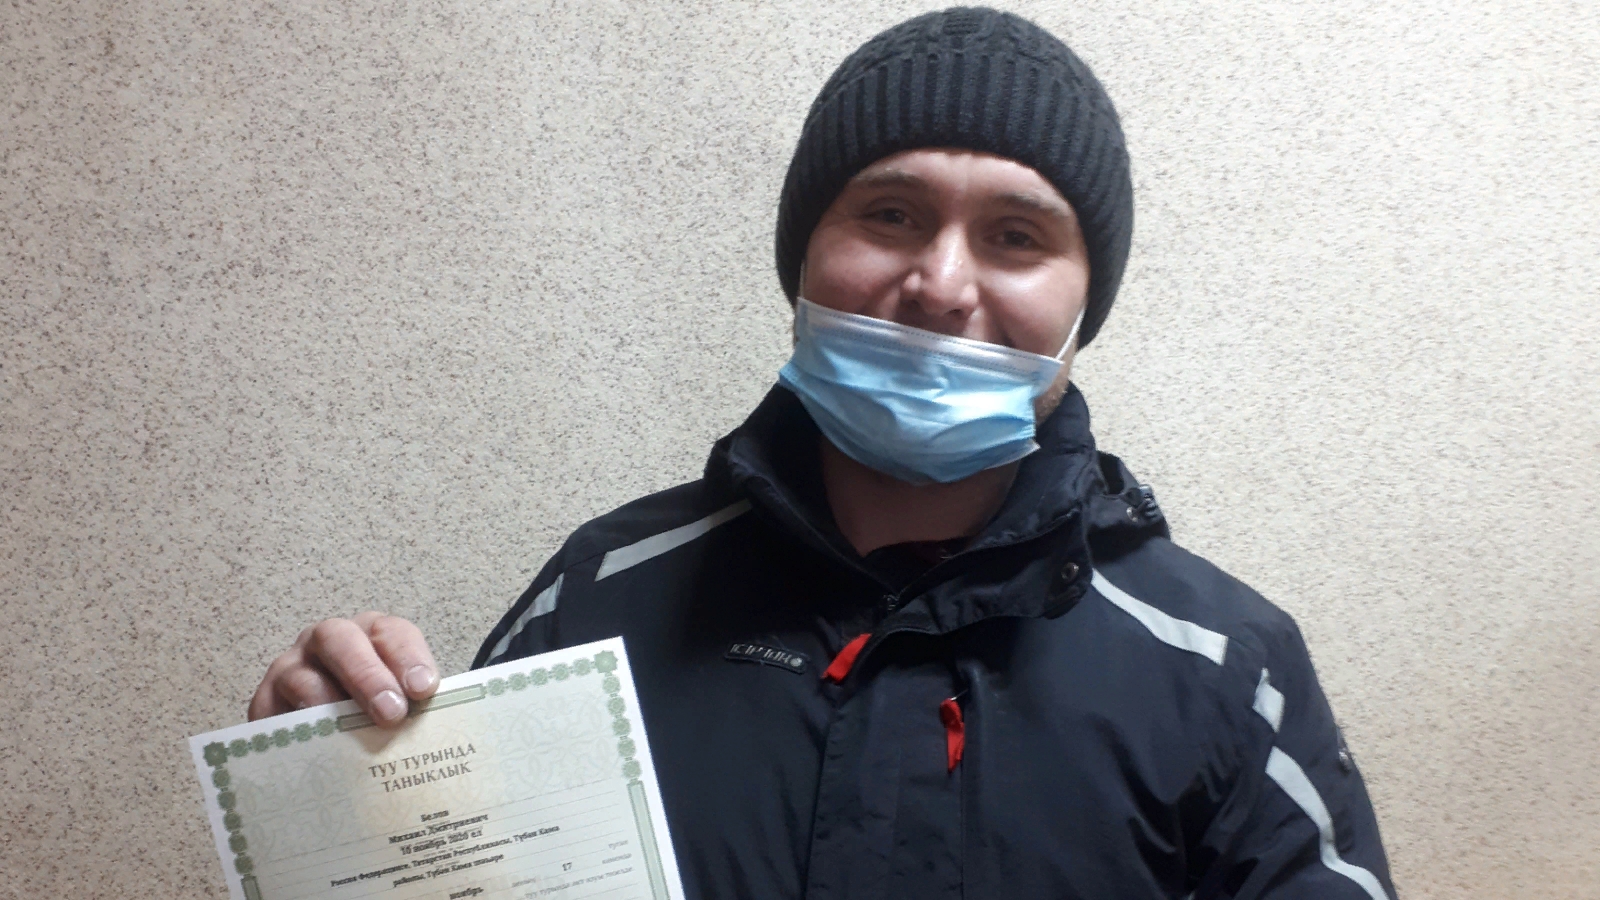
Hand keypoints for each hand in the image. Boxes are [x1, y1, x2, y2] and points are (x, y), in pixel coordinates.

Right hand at [249, 612, 439, 726]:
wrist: (327, 741)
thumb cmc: (373, 718)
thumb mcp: (400, 708)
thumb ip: (415, 711)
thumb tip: (436, 735)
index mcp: (373, 636)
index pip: (392, 633)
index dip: (408, 657)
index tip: (423, 689)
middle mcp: (329, 642)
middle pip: (341, 640)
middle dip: (367, 675)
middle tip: (390, 713)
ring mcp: (292, 667)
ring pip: (301, 674)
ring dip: (327, 702)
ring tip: (347, 732)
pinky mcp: (265, 700)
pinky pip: (270, 709)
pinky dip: (290, 727)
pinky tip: (311, 747)